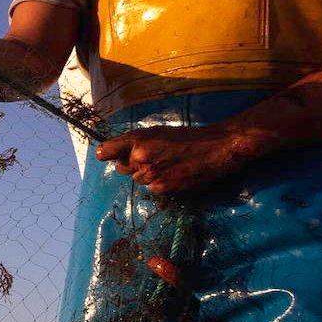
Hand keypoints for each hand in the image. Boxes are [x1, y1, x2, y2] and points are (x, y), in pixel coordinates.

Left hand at [93, 124, 269, 193]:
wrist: (216, 148)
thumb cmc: (188, 137)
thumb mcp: (158, 132)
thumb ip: (135, 142)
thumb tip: (113, 154)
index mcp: (137, 140)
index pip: (107, 151)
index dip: (106, 154)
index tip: (104, 155)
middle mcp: (139, 157)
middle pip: (122, 168)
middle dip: (132, 165)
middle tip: (152, 158)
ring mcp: (151, 174)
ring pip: (138, 179)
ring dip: (147, 175)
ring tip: (168, 164)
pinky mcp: (162, 187)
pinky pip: (152, 188)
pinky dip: (160, 183)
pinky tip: (174, 173)